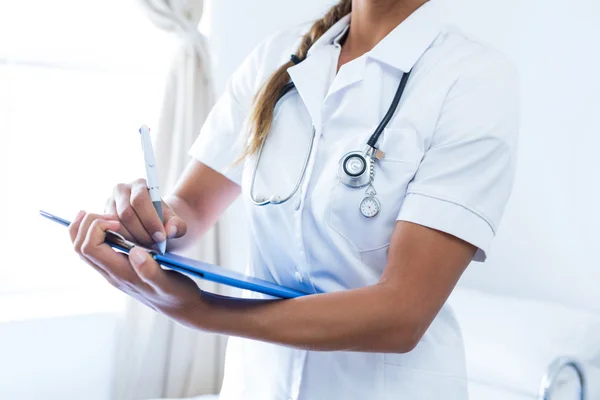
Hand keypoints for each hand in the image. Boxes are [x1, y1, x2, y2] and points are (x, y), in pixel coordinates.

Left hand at [69, 211, 206, 324]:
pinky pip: (94, 251)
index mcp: (121, 274)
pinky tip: (106, 226)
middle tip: (109, 215)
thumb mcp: (168, 283)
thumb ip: (151, 270)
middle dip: (88, 224)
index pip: (90, 248)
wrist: (180, 307)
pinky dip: (93, 235)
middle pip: (80, 247)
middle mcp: (112, 274)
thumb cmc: (176, 294)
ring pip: (83, 250)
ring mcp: (113, 272)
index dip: (97, 228)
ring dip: (86, 229)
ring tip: (98, 215)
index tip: (118, 221)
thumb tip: (134, 252)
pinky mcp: (118, 269)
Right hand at [105, 178, 186, 248]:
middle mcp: (121, 190)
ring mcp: (109, 203)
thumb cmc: (163, 220)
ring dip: (132, 239)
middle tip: (153, 245)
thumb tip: (170, 231)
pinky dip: (123, 241)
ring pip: (116, 224)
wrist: (152, 220)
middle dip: (141, 232)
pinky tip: (136, 247)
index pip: (140, 200)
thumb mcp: (174, 222)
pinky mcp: (103, 216)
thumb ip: (177, 225)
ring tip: (147, 247)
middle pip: (126, 213)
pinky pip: (109, 231)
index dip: (150, 220)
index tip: (161, 237)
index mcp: (140, 185)